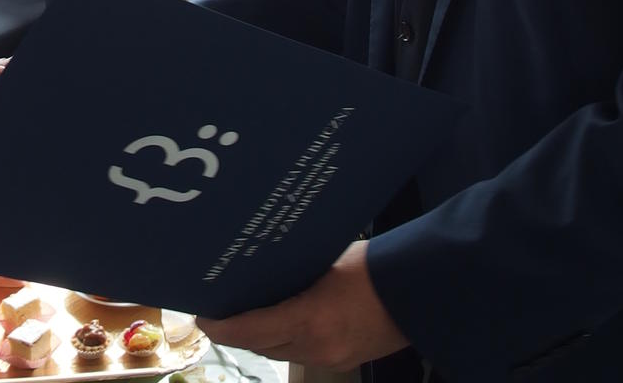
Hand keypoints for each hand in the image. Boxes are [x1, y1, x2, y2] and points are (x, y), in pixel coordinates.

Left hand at [194, 240, 407, 370]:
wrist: (419, 292)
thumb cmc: (374, 267)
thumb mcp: (326, 261)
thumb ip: (294, 271)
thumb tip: (264, 268)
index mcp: (309, 319)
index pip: (250, 331)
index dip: (222, 328)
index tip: (203, 317)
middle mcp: (316, 346)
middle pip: (262, 347)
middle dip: (238, 333)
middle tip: (220, 311)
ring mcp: (331, 358)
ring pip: (281, 354)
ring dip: (262, 339)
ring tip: (246, 315)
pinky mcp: (343, 361)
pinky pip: (302, 355)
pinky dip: (286, 342)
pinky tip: (281, 322)